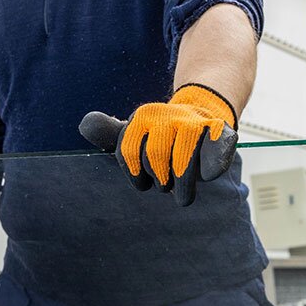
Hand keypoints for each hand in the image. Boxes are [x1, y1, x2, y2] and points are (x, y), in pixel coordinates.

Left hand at [79, 83, 238, 205]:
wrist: (206, 114)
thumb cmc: (166, 136)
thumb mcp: (135, 134)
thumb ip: (108, 134)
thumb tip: (85, 124)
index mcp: (145, 115)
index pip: (129, 153)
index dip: (137, 176)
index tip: (146, 179)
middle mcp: (169, 115)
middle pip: (155, 161)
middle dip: (161, 181)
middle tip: (168, 183)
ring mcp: (196, 123)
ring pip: (182, 168)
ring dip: (183, 188)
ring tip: (184, 191)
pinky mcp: (220, 133)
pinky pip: (211, 164)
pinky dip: (207, 174)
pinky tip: (206, 175)